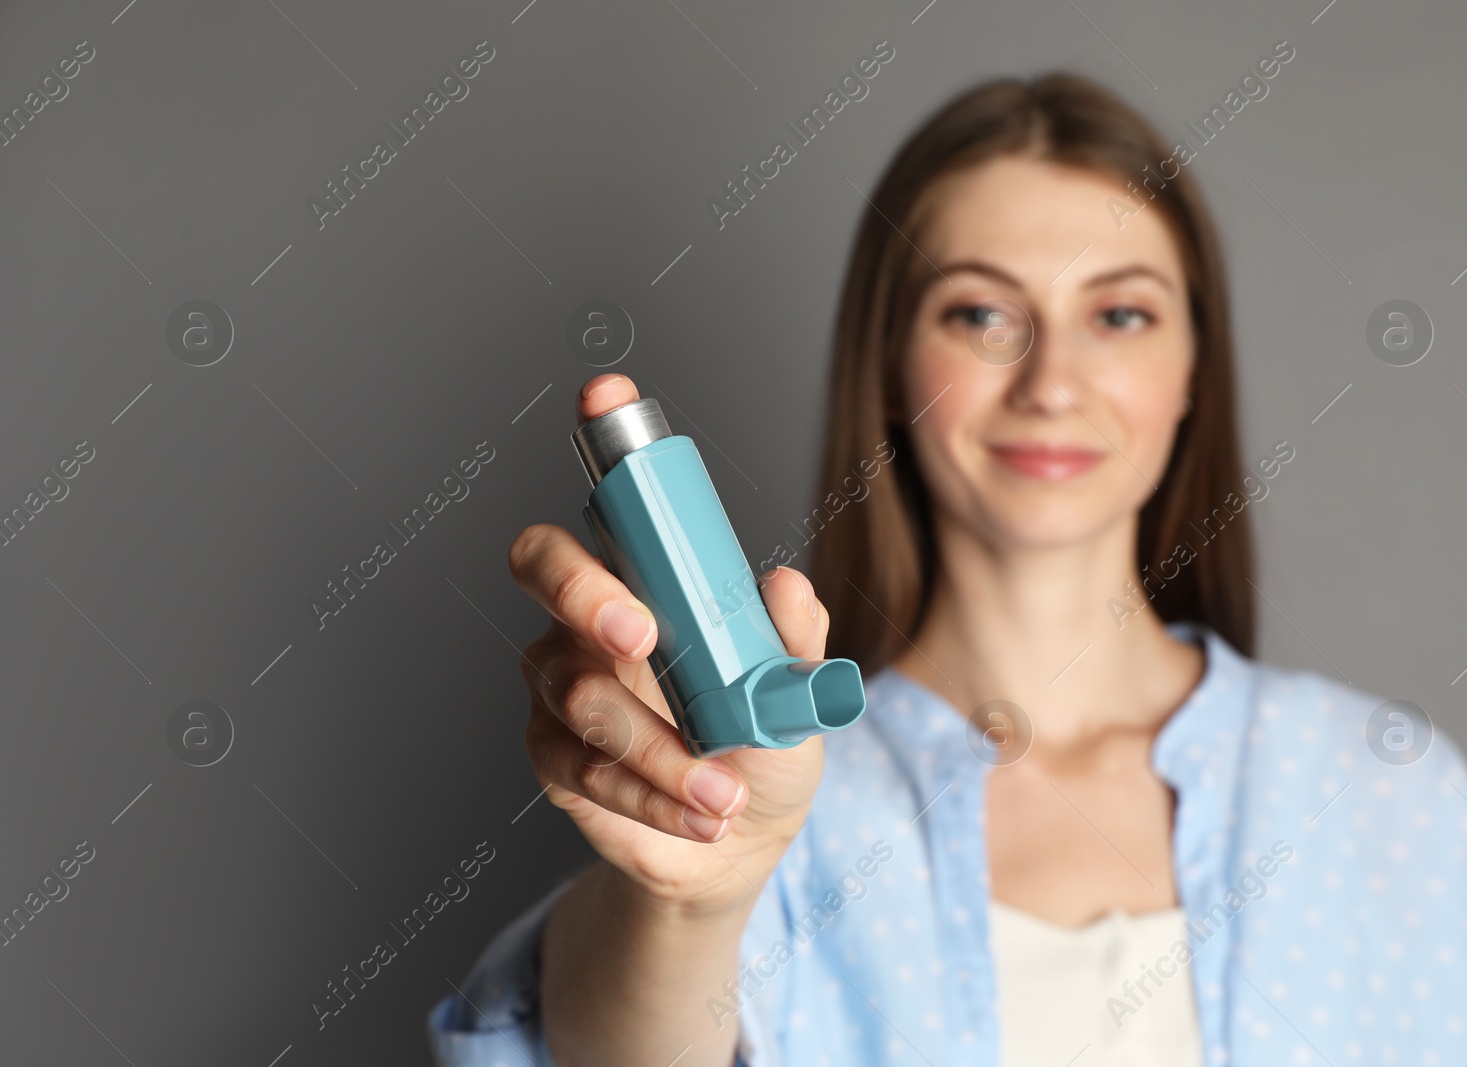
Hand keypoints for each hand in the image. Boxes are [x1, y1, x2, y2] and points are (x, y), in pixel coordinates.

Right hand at [508, 373, 828, 914]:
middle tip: (640, 636)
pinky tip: (700, 814)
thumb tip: (782, 583)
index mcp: (653, 577)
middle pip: (544, 564)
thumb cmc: (761, 740)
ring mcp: (560, 683)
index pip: (614, 497)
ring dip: (657, 748)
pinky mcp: (552, 756)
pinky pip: (582, 768)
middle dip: (585, 591)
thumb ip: (791, 639)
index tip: (606, 395)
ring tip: (723, 790)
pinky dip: (649, 795)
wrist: (742, 838)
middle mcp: (590, 615)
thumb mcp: (795, 692)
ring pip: (578, 692)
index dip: (601, 439)